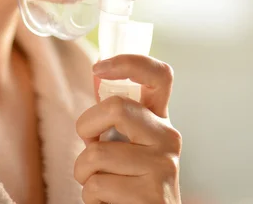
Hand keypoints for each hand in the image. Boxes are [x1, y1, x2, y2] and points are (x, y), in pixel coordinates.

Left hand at [74, 54, 181, 203]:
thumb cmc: (129, 180)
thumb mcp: (126, 142)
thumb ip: (114, 112)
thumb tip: (97, 72)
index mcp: (160, 119)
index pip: (160, 75)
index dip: (128, 62)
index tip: (98, 67)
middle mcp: (168, 138)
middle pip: (116, 106)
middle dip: (86, 126)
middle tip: (89, 145)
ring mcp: (164, 167)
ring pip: (96, 154)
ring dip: (84, 172)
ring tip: (102, 183)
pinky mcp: (152, 197)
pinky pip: (97, 186)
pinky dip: (91, 197)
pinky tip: (110, 202)